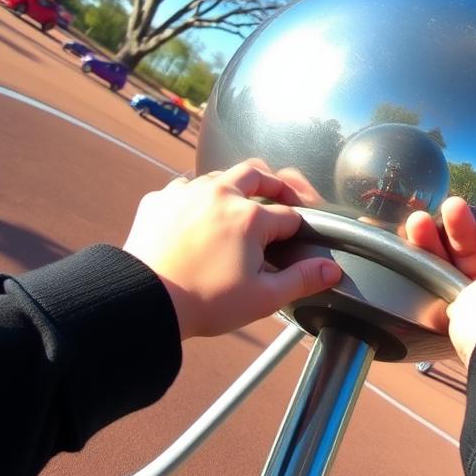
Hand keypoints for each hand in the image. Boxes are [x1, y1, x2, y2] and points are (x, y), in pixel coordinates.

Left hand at [123, 161, 340, 338]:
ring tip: (239, 205)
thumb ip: (302, 280)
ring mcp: (186, 193)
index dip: (298, 229)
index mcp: (250, 217)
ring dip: (234, 187)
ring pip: (219, 176)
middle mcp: (220, 194)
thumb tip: (332, 270)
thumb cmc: (204, 302)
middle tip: (281, 198)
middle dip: (274, 184)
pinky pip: (184, 187)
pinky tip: (198, 215)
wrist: (144, 302)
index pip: (288, 215)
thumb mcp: (263, 298)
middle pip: (257, 173)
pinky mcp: (159, 200)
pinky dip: (197, 197)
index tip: (297, 241)